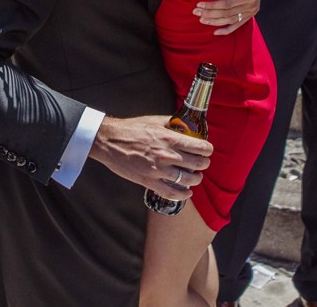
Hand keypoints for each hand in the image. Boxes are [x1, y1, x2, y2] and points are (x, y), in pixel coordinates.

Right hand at [89, 114, 212, 198]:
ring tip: (196, 177)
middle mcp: (167, 155)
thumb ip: (172, 123)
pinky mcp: (148, 181)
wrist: (109, 141)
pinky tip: (187, 192)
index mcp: (170, 138)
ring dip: (196, 179)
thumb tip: (186, 125)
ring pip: (187, 180)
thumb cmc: (131, 129)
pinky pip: (171, 193)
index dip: (207, 150)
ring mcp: (158, 170)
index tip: (207, 150)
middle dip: (204, 164)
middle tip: (203, 163)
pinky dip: (183, 195)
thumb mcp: (155, 121)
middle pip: (197, 164)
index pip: (200, 147)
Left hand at [192, 0, 263, 35]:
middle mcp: (251, 6)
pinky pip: (237, 25)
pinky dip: (226, 30)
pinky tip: (215, 32)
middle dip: (210, 13)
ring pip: (230, 20)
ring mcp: (250, 12)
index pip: (228, 3)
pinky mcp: (249, 15)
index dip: (213, 5)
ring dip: (215, 21)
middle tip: (195, 11)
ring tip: (201, 20)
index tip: (199, 3)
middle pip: (227, 13)